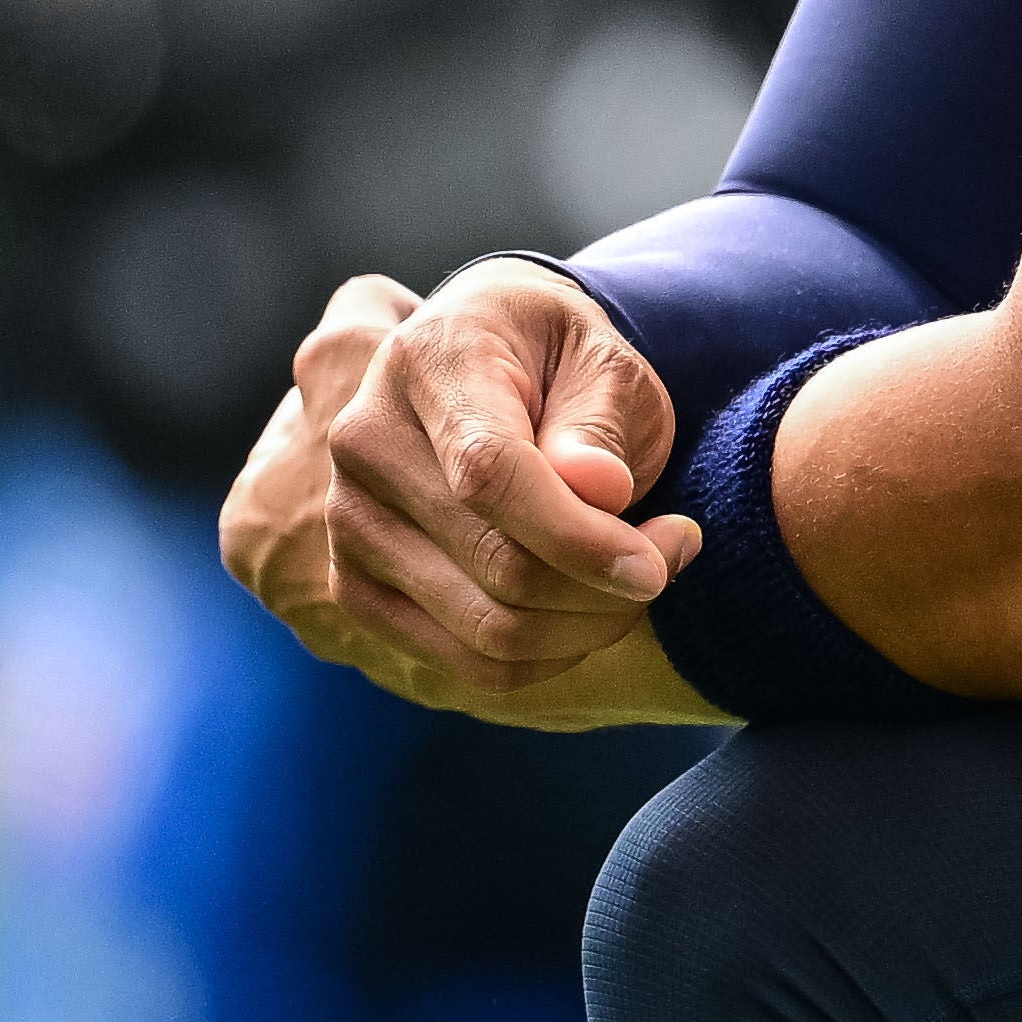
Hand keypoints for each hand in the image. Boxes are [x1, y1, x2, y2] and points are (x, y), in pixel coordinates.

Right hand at [225, 259, 707, 722]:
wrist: (487, 368)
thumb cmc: (559, 361)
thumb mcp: (602, 357)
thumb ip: (600, 418)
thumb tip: (600, 489)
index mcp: (425, 364)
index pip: (490, 476)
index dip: (580, 537)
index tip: (658, 562)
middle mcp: (364, 444)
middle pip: (497, 565)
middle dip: (607, 586)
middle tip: (673, 551)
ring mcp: (348, 523)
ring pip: (487, 631)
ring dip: (588, 627)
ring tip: (640, 576)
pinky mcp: (357, 587)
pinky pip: (469, 664)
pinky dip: (549, 657)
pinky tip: (588, 610)